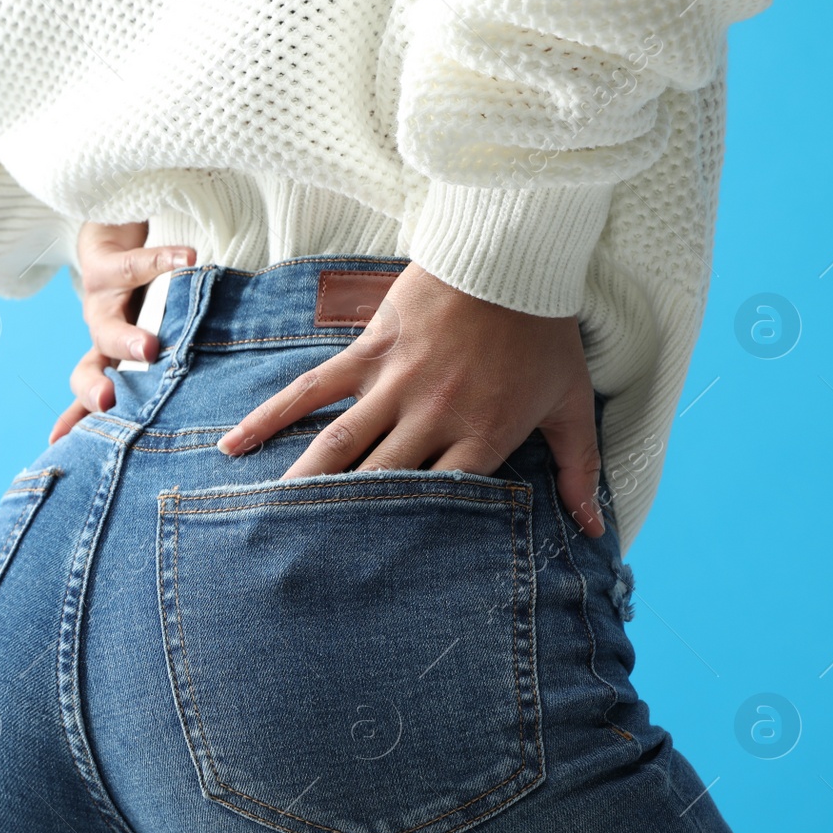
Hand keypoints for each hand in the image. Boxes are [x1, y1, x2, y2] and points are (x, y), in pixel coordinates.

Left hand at [49, 222, 195, 443]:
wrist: (117, 228)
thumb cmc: (141, 293)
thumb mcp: (146, 335)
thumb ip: (164, 371)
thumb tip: (216, 420)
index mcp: (107, 355)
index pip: (88, 397)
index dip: (76, 420)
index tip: (61, 443)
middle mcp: (100, 332)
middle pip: (90, 366)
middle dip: (95, 387)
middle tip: (108, 401)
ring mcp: (100, 298)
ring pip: (106, 323)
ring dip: (125, 339)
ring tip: (149, 347)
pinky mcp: (108, 260)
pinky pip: (136, 263)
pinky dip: (164, 261)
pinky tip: (189, 258)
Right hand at [217, 262, 604, 536]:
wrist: (514, 255)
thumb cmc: (544, 332)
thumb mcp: (573, 404)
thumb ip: (579, 471)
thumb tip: (595, 532)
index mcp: (482, 438)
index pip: (440, 503)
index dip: (408, 540)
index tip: (376, 577)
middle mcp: (432, 418)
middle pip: (380, 483)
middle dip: (345, 526)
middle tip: (308, 564)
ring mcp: (394, 384)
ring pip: (338, 446)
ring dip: (302, 486)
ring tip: (269, 522)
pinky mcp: (368, 351)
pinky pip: (313, 389)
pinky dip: (272, 415)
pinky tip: (236, 443)